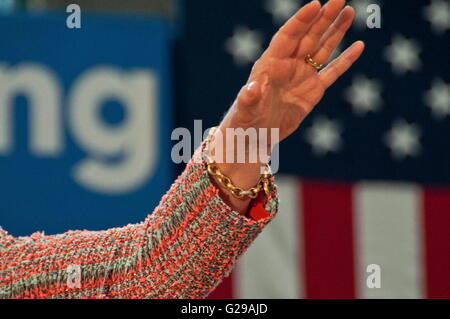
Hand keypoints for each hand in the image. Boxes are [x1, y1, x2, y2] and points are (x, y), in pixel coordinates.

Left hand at [214, 0, 364, 212]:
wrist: (254, 135)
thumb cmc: (244, 121)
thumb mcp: (245, 110)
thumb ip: (249, 98)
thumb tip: (251, 89)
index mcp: (270, 64)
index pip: (287, 36)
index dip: (301, 21)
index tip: (316, 4)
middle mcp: (288, 65)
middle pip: (308, 36)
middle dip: (324, 17)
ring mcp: (302, 76)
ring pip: (322, 49)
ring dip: (336, 31)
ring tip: (349, 11)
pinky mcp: (313, 91)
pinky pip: (332, 72)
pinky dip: (345, 60)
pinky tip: (358, 46)